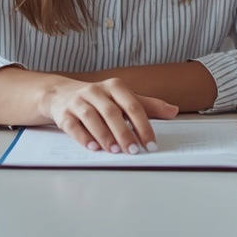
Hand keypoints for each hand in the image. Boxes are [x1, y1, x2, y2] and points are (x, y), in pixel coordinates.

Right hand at [43, 77, 178, 152]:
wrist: (62, 93)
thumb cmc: (100, 99)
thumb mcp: (123, 98)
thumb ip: (147, 106)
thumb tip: (174, 111)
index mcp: (115, 86)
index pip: (133, 106)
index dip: (143, 126)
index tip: (151, 144)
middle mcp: (96, 91)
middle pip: (112, 112)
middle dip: (124, 133)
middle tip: (134, 150)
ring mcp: (78, 101)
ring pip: (91, 118)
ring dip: (104, 135)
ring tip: (115, 151)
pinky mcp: (64, 113)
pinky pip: (73, 126)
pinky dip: (84, 137)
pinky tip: (94, 148)